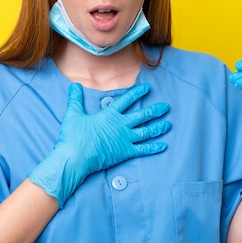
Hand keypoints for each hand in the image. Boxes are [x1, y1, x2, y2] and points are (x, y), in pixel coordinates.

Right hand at [29, 82, 170, 207]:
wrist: (76, 157)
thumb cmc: (74, 136)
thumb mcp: (73, 114)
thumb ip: (75, 99)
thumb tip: (75, 85)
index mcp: (110, 115)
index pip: (127, 100)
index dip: (137, 93)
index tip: (147, 88)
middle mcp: (120, 125)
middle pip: (142, 115)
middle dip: (155, 110)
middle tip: (166, 106)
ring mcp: (124, 139)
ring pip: (146, 132)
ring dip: (158, 127)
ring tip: (168, 124)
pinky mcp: (125, 152)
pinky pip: (143, 150)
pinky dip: (154, 148)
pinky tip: (163, 146)